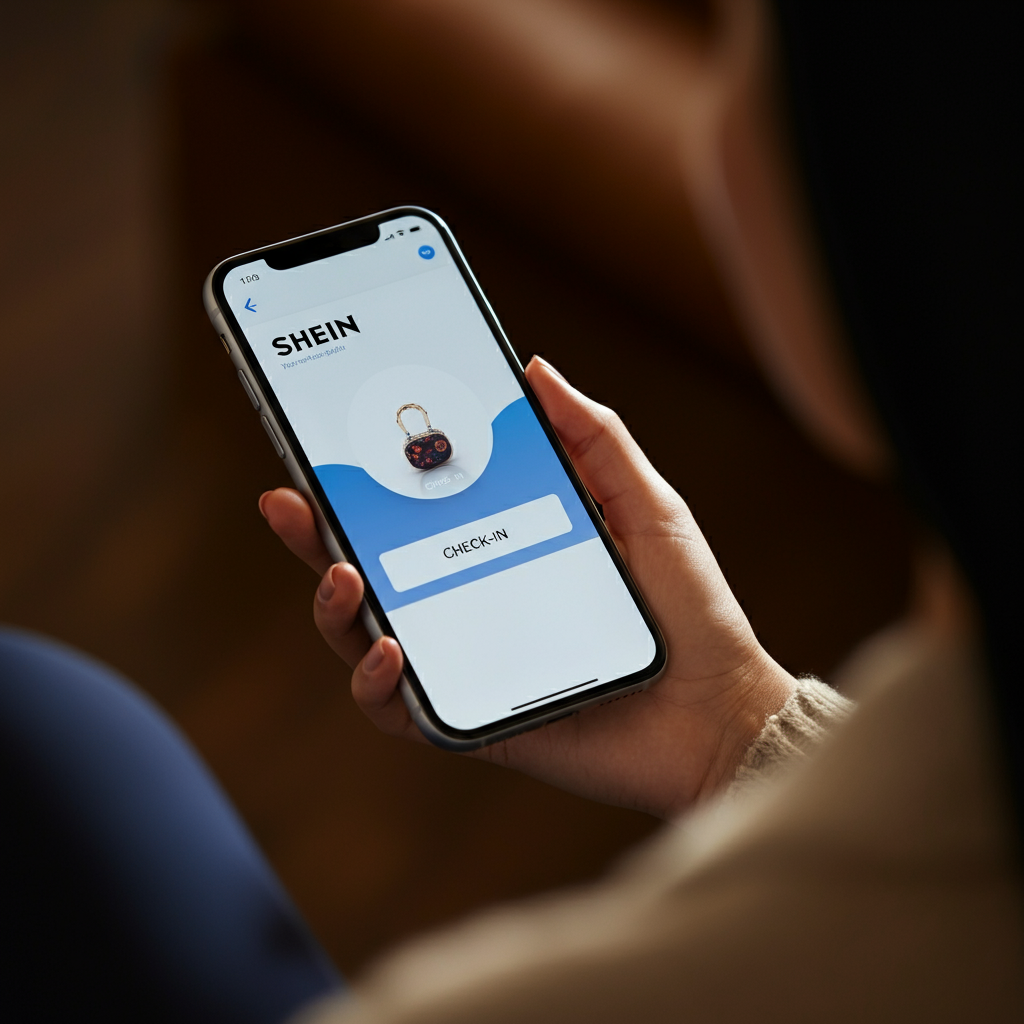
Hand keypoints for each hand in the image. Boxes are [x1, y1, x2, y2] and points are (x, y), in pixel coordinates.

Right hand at [261, 357, 793, 817]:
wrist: (721, 711)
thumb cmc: (688, 609)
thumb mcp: (645, 504)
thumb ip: (594, 438)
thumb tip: (535, 369)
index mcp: (497, 549)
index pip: (414, 511)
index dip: (364, 479)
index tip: (328, 438)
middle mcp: (468, 603)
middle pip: (369, 568)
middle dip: (314, 534)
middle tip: (291, 496)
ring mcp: (464, 663)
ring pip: (363, 637)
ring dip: (331, 604)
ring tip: (342, 571)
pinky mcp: (470, 722)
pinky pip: (397, 709)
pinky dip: (375, 681)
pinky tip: (391, 646)